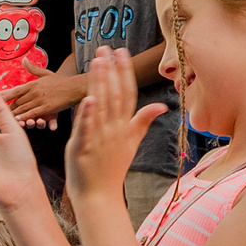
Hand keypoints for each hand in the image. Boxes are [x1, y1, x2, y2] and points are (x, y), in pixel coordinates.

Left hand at [0, 68, 83, 124]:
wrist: (74, 87)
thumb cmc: (60, 82)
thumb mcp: (45, 73)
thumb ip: (33, 69)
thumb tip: (24, 60)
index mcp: (32, 83)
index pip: (14, 90)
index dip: (3, 96)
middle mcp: (34, 91)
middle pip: (16, 101)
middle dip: (5, 108)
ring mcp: (40, 99)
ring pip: (22, 108)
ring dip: (12, 114)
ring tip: (2, 119)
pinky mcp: (47, 107)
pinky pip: (32, 113)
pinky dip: (24, 117)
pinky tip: (18, 121)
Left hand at [62, 48, 162, 206]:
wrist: (100, 197)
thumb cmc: (112, 170)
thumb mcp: (132, 144)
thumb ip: (143, 122)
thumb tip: (161, 106)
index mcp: (125, 128)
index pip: (128, 94)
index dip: (125, 73)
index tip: (122, 53)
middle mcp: (114, 131)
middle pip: (115, 96)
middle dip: (112, 71)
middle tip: (107, 49)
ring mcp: (100, 140)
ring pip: (102, 107)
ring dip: (100, 84)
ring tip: (98, 62)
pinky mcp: (83, 149)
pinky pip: (87, 130)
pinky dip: (88, 115)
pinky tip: (88, 98)